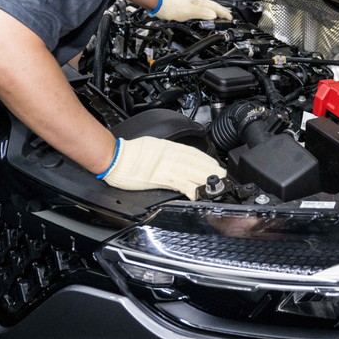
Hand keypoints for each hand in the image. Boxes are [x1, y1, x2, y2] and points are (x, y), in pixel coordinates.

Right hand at [100, 137, 225, 198]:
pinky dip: (191, 188)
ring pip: (192, 171)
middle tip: (223, 175)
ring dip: (206, 178)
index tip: (215, 165)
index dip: (206, 159)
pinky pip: (180, 183)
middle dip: (211, 169)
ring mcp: (166, 166)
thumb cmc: (128, 153)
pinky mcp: (161, 177)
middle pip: (196, 162)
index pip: (192, 152)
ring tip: (216, 184)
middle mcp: (170, 155)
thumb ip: (164, 151)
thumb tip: (172, 155)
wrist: (115, 157)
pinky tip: (198, 192)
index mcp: (168, 147)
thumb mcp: (151, 146)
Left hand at [156, 0, 231, 21]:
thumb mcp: (189, 12)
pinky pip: (202, 10)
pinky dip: (207, 13)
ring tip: (220, 16)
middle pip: (212, 6)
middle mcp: (196, 0)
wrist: (160, 6)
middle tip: (228, 16)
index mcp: (199, 0)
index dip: (223, 12)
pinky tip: (206, 15)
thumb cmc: (172, 7)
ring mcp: (192, 3)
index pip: (215, 7)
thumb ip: (202, 13)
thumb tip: (213, 15)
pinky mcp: (188, 6)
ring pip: (207, 7)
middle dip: (221, 11)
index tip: (230, 17)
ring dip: (215, 12)